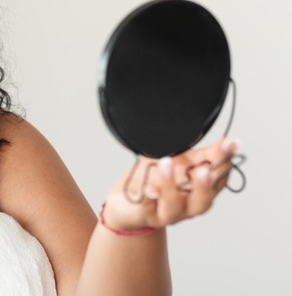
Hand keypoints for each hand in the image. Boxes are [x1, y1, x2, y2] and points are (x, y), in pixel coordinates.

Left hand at [101, 138, 240, 230]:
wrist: (127, 204)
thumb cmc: (157, 180)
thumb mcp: (181, 164)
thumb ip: (204, 155)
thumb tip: (229, 141)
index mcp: (200, 192)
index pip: (219, 180)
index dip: (225, 162)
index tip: (229, 144)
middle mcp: (187, 207)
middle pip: (202, 202)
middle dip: (203, 186)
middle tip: (202, 169)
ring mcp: (165, 213)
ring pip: (172, 205)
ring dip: (170, 185)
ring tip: (165, 163)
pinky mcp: (143, 215)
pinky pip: (145, 207)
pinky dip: (147, 197)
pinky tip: (147, 188)